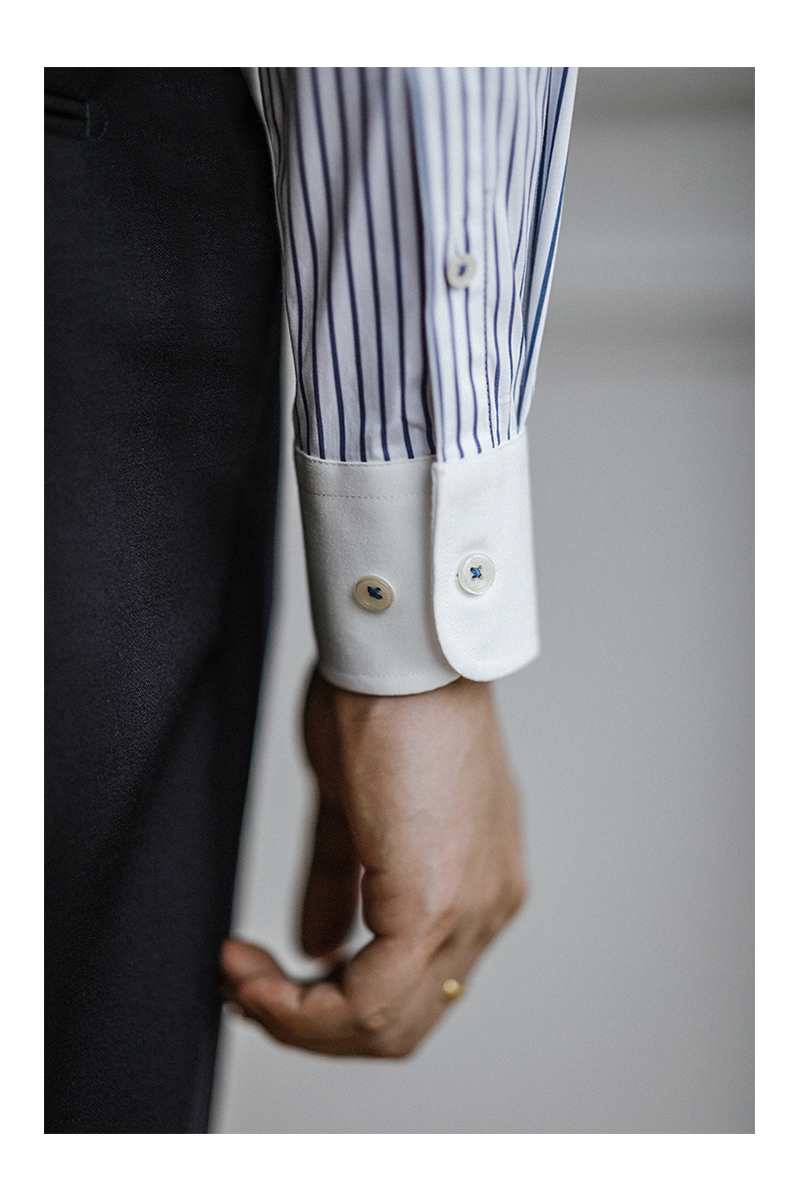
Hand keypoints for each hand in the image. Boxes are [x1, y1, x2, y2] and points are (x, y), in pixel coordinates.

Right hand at [220, 667, 525, 1057]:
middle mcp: (487, 906)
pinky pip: (369, 999)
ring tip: (243, 982)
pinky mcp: (433, 901)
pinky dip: (301, 1004)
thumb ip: (339, 882)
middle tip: (247, 992)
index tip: (265, 975)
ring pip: (387, 1025)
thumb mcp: (355, 808)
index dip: (333, 1004)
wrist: (402, 650)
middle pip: (403, 1023)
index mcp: (479, 883)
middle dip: (313, 1023)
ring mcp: (469, 908)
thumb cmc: (386, 702)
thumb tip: (317, 943)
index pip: (415, 988)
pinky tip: (254, 970)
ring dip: (300, 1020)